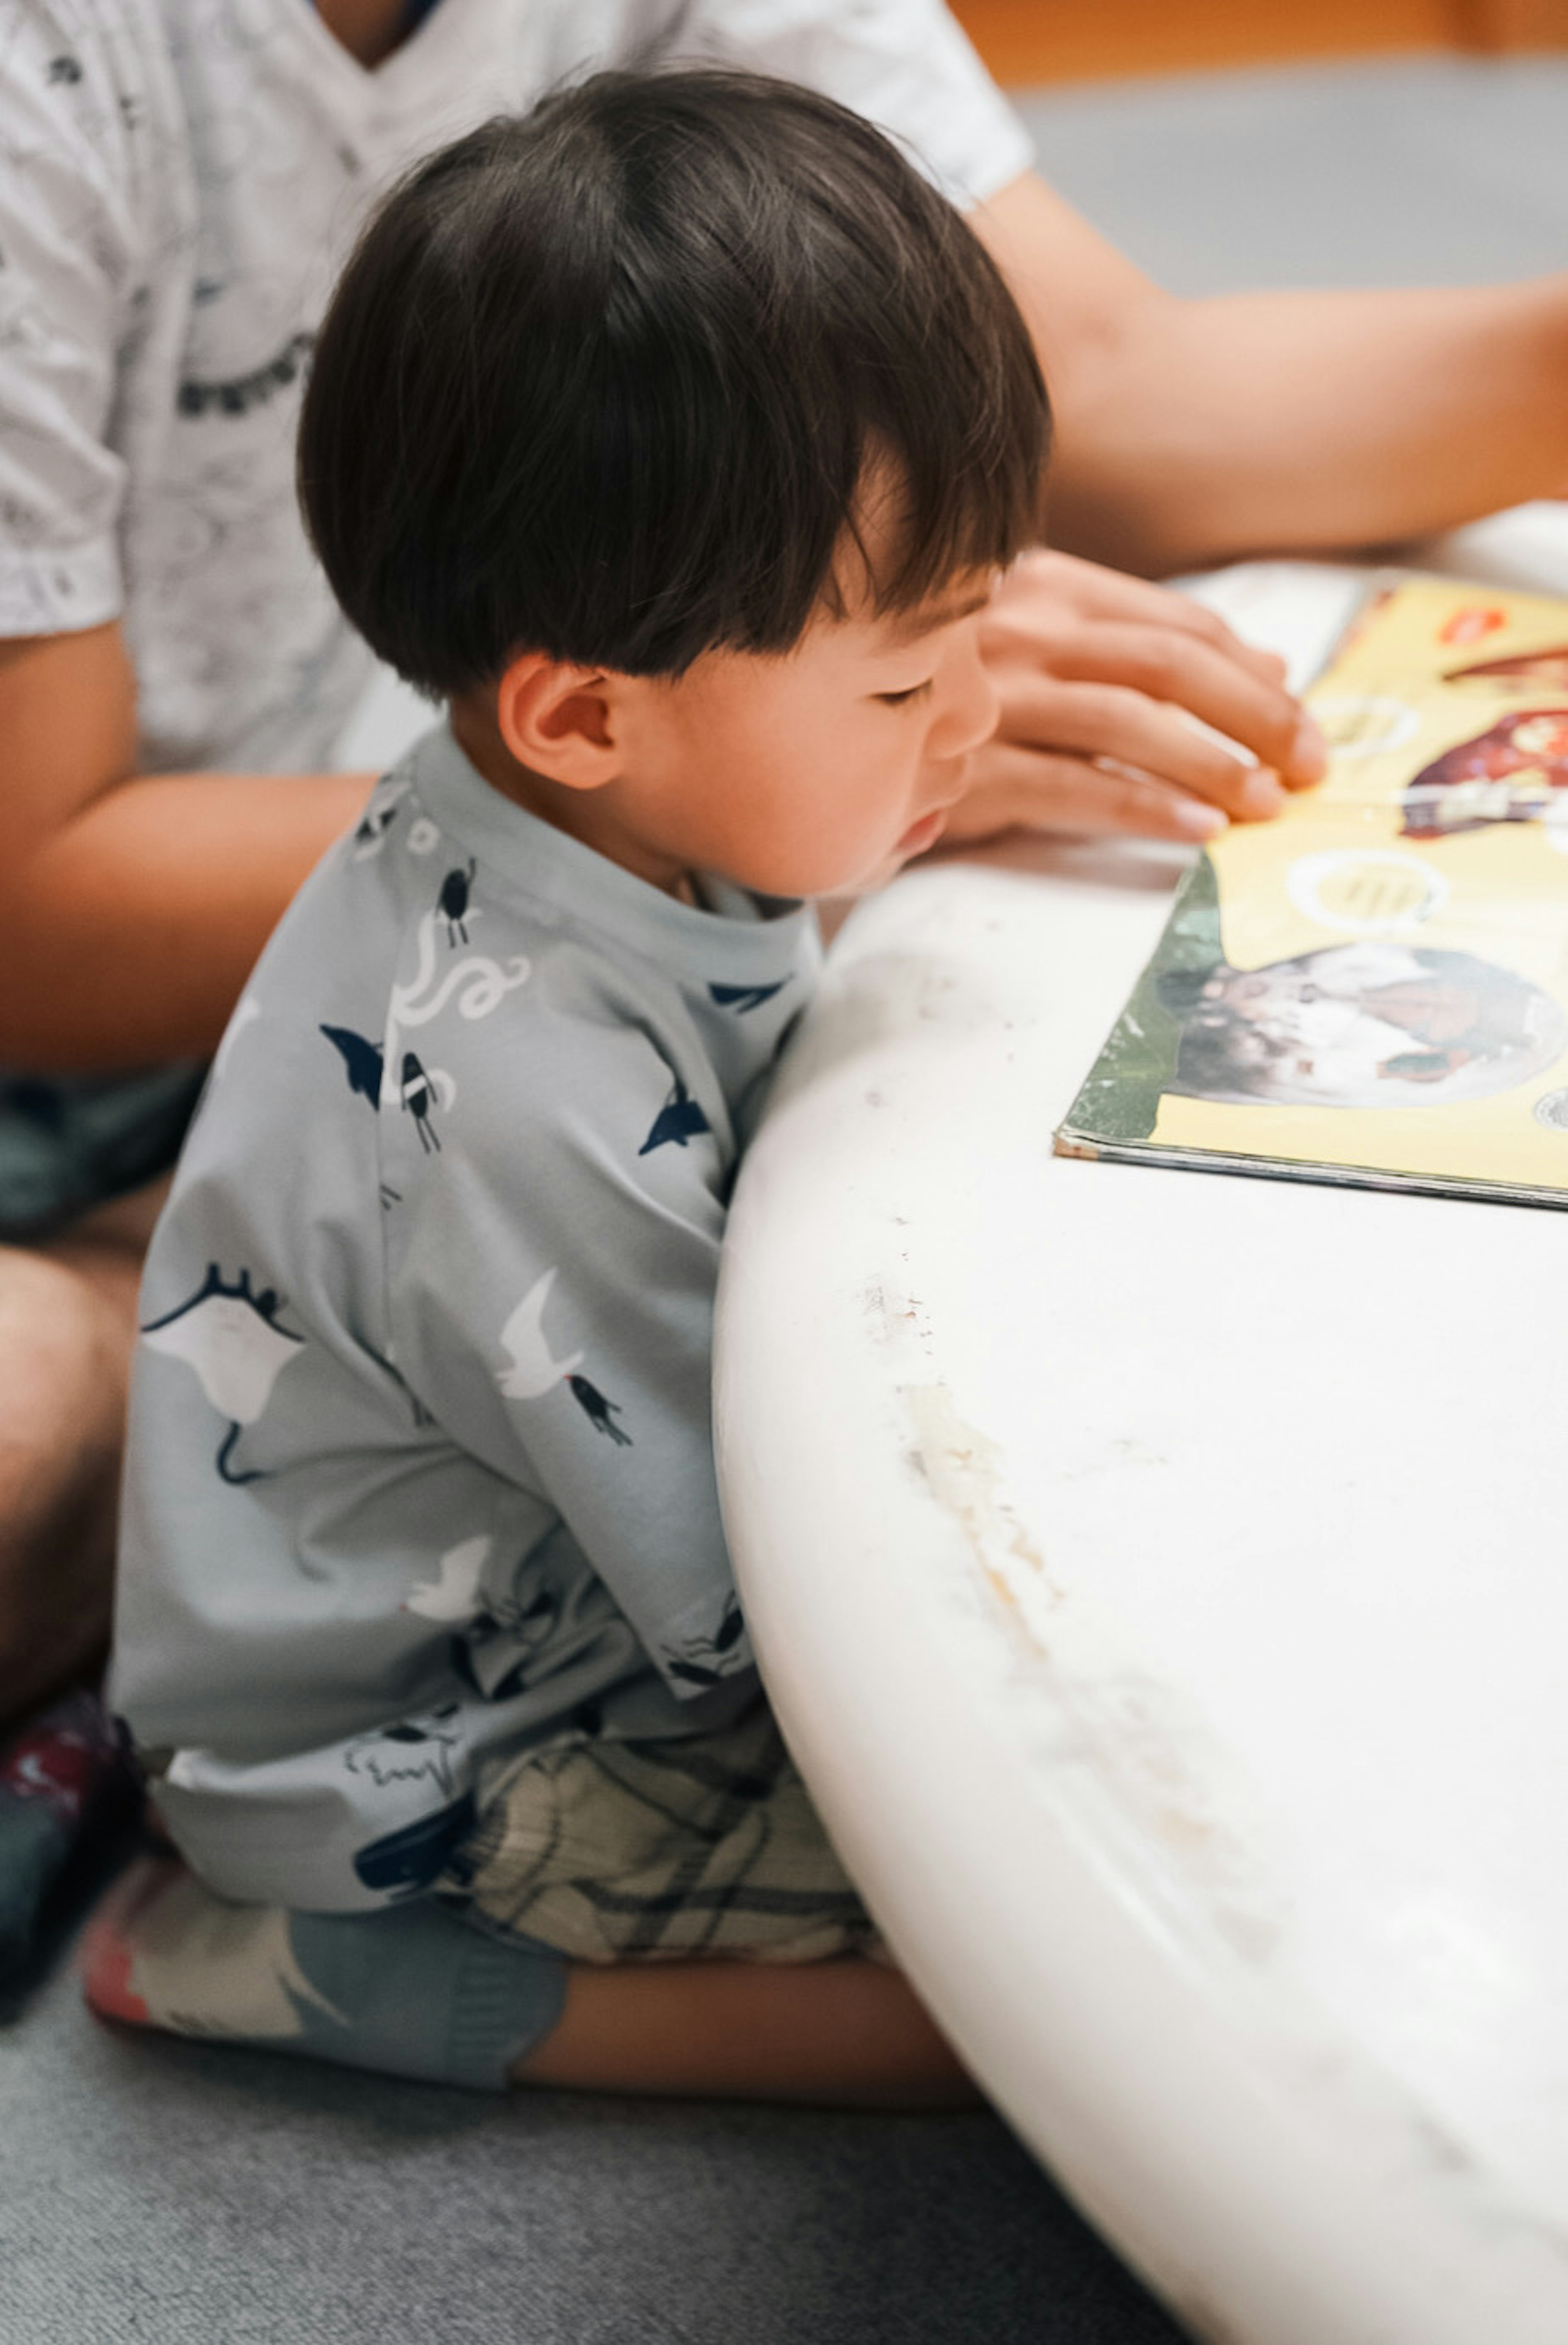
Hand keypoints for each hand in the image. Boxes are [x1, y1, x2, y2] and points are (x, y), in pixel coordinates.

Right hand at [945, 550, 1326, 845]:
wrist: (816, 729)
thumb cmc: (944, 689)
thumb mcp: (1040, 644)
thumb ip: (1139, 646)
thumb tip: (1267, 663)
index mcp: (1042, 587)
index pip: (1172, 624)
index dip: (1250, 672)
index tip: (1302, 720)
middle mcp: (1020, 631)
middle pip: (1166, 665)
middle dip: (1254, 716)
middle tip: (1309, 764)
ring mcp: (989, 697)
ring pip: (1127, 723)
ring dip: (1210, 765)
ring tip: (1264, 804)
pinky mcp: (964, 769)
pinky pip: (1070, 787)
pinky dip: (1141, 809)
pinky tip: (1194, 831)